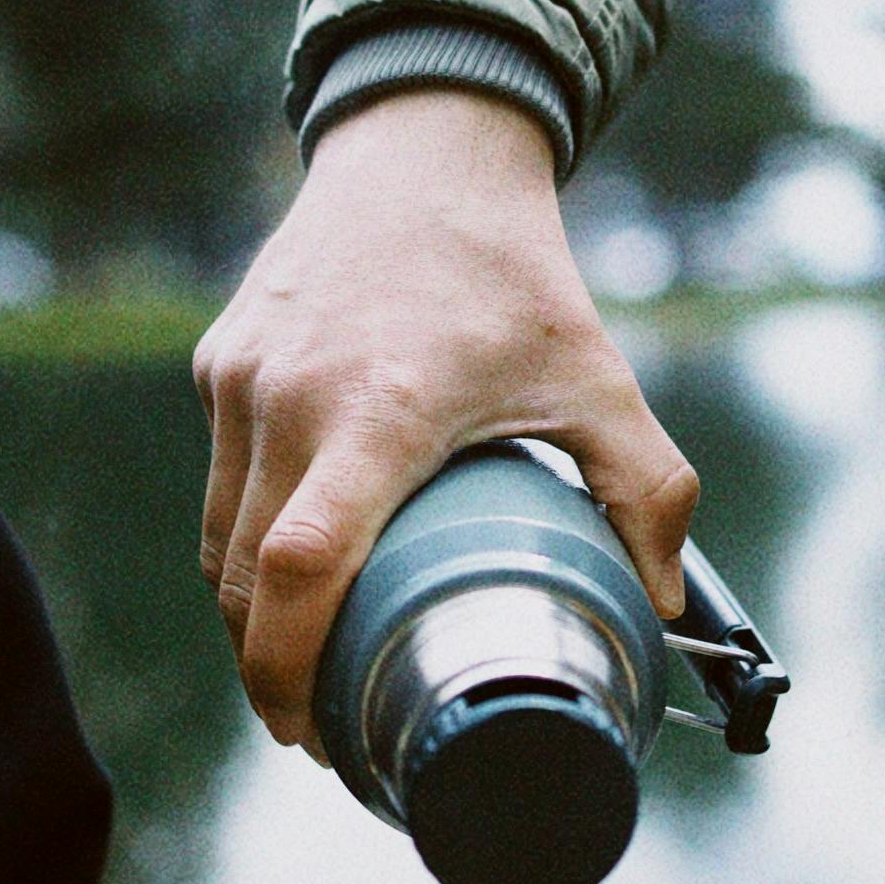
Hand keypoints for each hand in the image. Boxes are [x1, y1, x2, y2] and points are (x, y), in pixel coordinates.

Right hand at [193, 87, 698, 748]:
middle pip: (244, 581)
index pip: (300, 568)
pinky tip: (289, 574)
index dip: (287, 670)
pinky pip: (218, 485)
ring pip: (219, 541)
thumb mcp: (598, 378)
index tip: (311, 733)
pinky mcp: (220, 362)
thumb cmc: (514, 273)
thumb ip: (648, 492)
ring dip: (248, 618)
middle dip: (268, 672)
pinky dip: (243, 545)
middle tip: (318, 728)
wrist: (425, 150)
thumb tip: (666, 603)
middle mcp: (291, 399)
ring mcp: (242, 380)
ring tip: (301, 666)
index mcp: (380, 412)